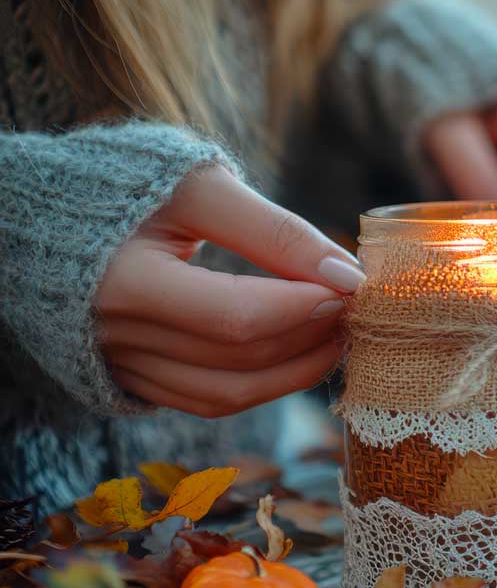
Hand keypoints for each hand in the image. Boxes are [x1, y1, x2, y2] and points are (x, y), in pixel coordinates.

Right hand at [96, 166, 363, 417]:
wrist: (50, 216)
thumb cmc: (128, 187)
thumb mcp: (198, 187)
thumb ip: (273, 230)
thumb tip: (346, 274)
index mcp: (122, 285)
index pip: (236, 317)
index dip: (305, 306)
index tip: (353, 283)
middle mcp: (117, 340)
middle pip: (240, 358)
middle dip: (311, 334)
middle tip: (355, 304)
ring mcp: (124, 367)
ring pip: (230, 394)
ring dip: (298, 369)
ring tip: (338, 331)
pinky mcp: (137, 380)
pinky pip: (211, 400)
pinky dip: (265, 383)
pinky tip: (300, 351)